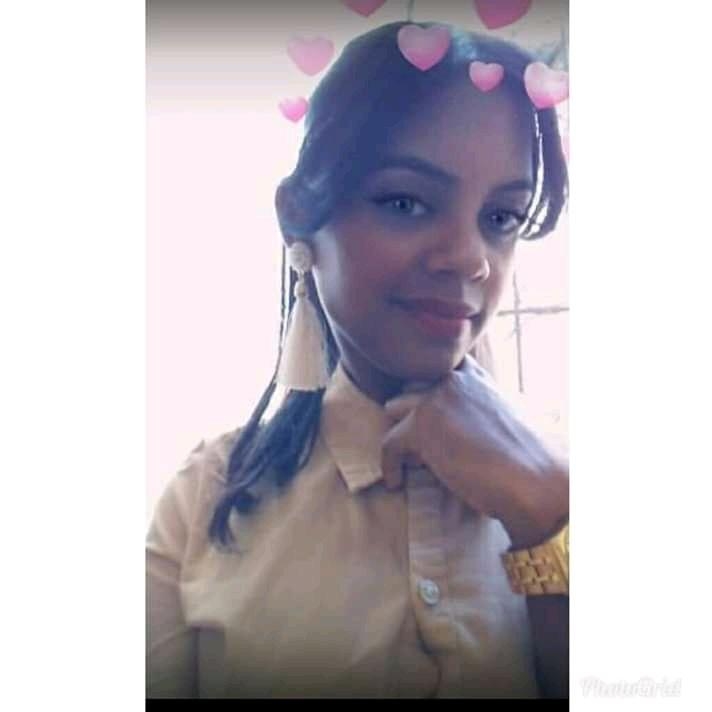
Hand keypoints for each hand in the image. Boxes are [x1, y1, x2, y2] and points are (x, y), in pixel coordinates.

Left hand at [381, 358, 568, 548]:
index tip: (427, 415)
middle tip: (426, 446)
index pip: (437, 368)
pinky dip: (390, 466)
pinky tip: (396, 483)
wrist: (535, 478)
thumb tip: (453, 431)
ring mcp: (435, 398)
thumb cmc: (527, 459)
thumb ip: (476, 411)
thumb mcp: (503, 419)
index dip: (427, 390)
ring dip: (401, 433)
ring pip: (394, 408)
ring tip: (416, 462)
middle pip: (409, 386)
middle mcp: (453, 379)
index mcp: (475, 376)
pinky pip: (388, 443)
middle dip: (412, 412)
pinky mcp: (421, 424)